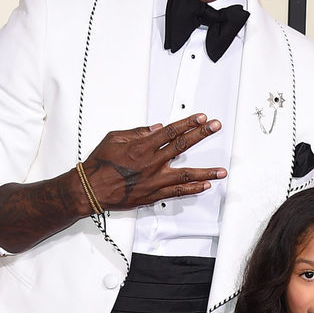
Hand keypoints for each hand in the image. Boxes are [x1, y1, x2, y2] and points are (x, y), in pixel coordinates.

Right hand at [83, 114, 224, 211]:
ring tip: (222, 170)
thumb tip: (156, 127)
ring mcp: (155, 180)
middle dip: (201, 134)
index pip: (170, 131)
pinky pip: (177, 192)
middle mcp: (151, 162)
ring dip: (206, 171)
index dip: (188, 123)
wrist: (91, 189)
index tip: (201, 118)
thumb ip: (137, 132)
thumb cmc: (100, 164)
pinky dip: (192, 189)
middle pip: (182, 145)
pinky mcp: (154, 194)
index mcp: (142, 146)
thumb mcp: (114, 138)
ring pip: (186, 174)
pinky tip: (205, 186)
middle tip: (215, 127)